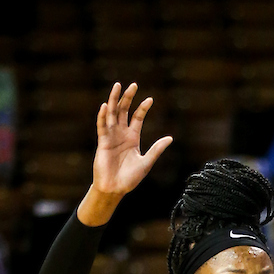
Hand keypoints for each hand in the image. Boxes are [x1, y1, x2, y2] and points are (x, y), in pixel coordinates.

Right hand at [81, 83, 171, 220]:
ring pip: (112, 113)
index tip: (150, 99)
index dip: (143, 108)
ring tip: (117, 85)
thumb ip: (157, 149)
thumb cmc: (130, 178)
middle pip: (124, 111)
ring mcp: (111, 136)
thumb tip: (170, 137)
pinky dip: (103, 116)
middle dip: (128, 98)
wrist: (115, 188)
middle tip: (133, 85)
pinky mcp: (102, 142)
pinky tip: (105, 105)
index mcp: (132, 138)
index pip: (138, 118)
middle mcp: (121, 134)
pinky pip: (102, 126)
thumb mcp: (147, 162)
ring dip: (114, 100)